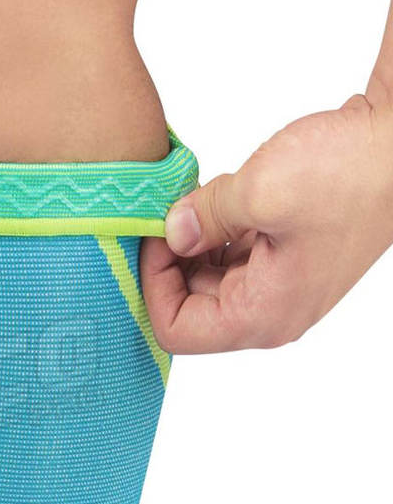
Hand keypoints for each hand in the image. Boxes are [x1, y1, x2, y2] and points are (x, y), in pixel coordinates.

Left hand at [142, 0, 392, 353]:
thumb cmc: (350, 172)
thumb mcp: (260, 191)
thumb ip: (201, 219)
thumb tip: (170, 232)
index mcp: (264, 315)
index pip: (176, 331)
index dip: (152, 287)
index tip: (154, 239)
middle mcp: (270, 310)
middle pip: (188, 305)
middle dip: (168, 262)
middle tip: (162, 215)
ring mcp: (279, 282)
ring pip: (206, 277)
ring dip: (190, 241)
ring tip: (195, 200)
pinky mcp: (284, 254)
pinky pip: (230, 254)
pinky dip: (213, 229)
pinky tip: (217, 196)